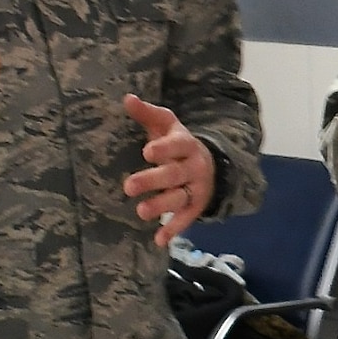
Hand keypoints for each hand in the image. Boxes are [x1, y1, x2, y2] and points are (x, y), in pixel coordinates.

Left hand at [122, 95, 215, 245]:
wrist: (210, 165)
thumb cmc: (177, 143)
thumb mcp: (166, 125)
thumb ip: (147, 114)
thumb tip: (127, 98)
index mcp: (186, 144)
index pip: (177, 145)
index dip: (164, 149)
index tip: (147, 152)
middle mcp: (194, 167)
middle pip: (174, 175)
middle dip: (152, 181)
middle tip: (128, 187)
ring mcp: (196, 188)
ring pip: (179, 198)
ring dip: (161, 206)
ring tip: (141, 212)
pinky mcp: (195, 207)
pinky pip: (186, 219)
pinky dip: (174, 230)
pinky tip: (159, 240)